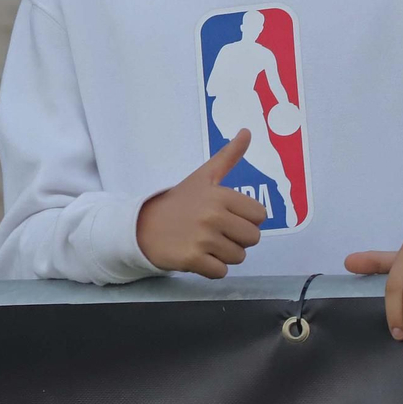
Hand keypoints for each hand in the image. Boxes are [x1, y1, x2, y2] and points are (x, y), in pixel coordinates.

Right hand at [136, 130, 267, 278]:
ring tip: (204, 243)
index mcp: (220, 195)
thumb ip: (228, 156)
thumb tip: (248, 131)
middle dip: (237, 238)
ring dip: (223, 254)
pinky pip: (221, 272)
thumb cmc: (178, 202)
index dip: (246, 218)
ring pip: (238, 257)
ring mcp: (202, 239)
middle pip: (252, 238)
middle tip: (215, 232)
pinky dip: (211, 268)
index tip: (226, 216)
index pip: (259, 215)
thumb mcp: (203, 177)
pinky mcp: (192, 259)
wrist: (142, 226)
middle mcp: (213, 216)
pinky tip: (197, 255)